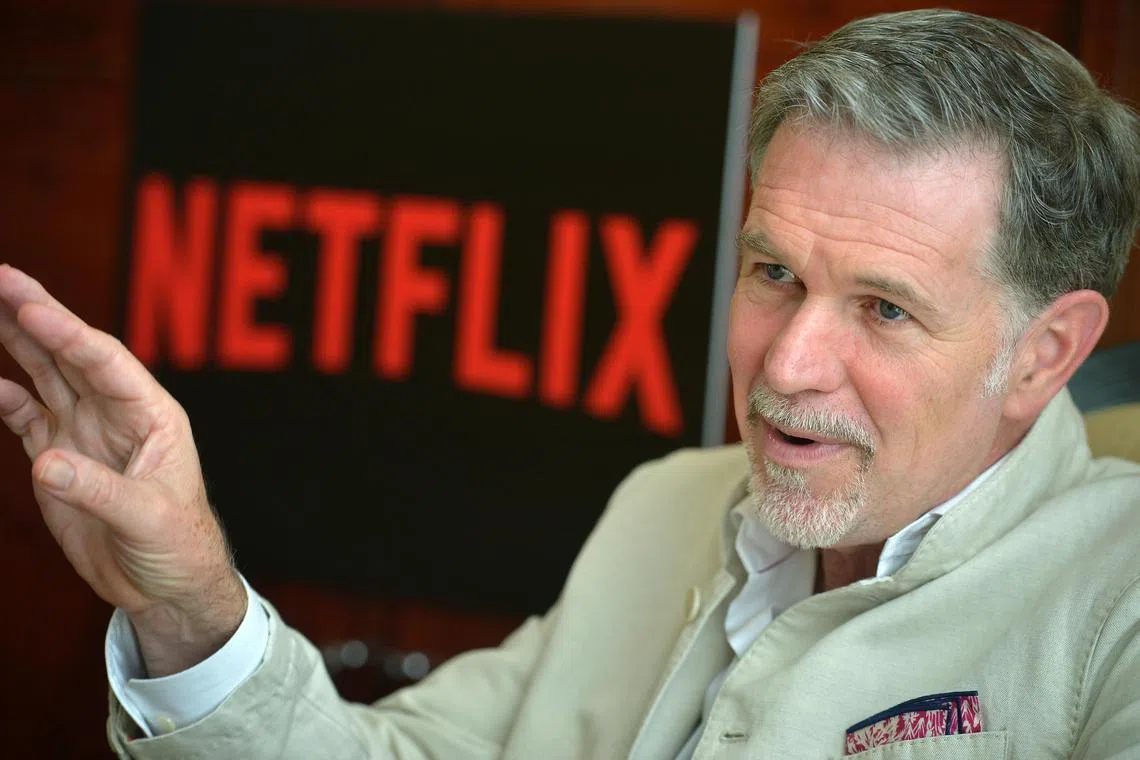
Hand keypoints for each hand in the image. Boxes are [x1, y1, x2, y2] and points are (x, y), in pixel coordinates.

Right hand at [0, 265, 244, 675]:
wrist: (168, 586)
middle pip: (71, 354)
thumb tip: (47, 464)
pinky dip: (5, 397)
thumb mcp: (148, 520)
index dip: (67, 333)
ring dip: (17, 341)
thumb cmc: (178, 546)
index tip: (30, 306)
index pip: (104, 362)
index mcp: (151, 416)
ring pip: (47, 375)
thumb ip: (100, 492)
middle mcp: (118, 414)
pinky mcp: (62, 459)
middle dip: (36, 315)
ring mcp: (87, 433)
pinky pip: (28, 416)